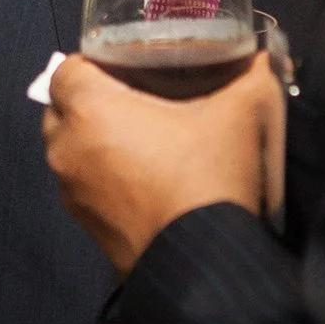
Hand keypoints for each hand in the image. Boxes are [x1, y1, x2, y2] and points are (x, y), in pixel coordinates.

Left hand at [42, 53, 282, 274]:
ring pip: (68, 149)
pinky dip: (101, 175)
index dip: (94, 61)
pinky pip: (82, 184)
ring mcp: (70, 191)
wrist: (204, 265)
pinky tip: (142, 178)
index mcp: (89, 109)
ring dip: (93, 140)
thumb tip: (262, 59)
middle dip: (90, 99)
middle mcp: (66, 148)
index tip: (128, 66)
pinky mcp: (84, 224)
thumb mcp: (240, 115)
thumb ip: (250, 76)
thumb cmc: (209, 177)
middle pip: (62, 108)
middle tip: (136, 98)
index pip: (66, 68)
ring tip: (140, 138)